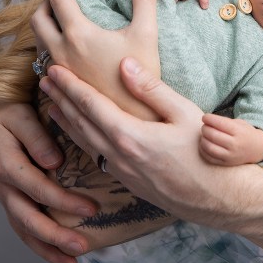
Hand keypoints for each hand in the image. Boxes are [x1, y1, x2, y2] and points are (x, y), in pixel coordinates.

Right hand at [0, 101, 97, 262]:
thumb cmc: (5, 114)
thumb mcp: (19, 116)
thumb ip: (37, 137)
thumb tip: (55, 163)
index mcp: (6, 165)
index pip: (38, 189)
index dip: (64, 201)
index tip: (91, 208)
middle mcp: (3, 187)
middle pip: (28, 219)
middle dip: (56, 236)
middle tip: (82, 247)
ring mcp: (5, 196)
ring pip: (23, 231)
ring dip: (47, 250)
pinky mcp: (10, 201)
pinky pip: (22, 228)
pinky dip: (39, 245)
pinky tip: (58, 256)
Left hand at [31, 0, 160, 98]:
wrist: (135, 119)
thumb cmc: (142, 76)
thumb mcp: (146, 33)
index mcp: (79, 35)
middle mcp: (61, 52)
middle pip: (37, 20)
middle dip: (43, 4)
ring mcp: (60, 72)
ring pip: (38, 43)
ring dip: (44, 28)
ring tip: (59, 22)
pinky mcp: (63, 87)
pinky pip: (44, 62)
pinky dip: (48, 48)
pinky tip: (63, 51)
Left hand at [39, 58, 255, 223]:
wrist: (218, 198)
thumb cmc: (208, 153)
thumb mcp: (184, 113)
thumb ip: (151, 90)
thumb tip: (125, 64)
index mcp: (130, 135)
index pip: (90, 105)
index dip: (70, 86)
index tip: (54, 70)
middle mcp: (119, 156)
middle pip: (80, 123)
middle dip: (61, 99)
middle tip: (44, 81)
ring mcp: (122, 172)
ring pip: (85, 142)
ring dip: (66, 121)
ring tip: (52, 104)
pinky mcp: (129, 181)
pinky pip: (96, 155)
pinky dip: (81, 139)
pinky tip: (80, 134)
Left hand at [200, 114, 262, 164]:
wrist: (257, 149)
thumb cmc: (245, 133)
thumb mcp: (239, 123)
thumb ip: (224, 122)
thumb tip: (207, 121)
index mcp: (239, 131)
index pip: (220, 123)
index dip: (209, 119)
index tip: (204, 117)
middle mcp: (235, 144)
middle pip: (213, 135)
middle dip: (205, 128)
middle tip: (204, 126)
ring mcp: (230, 156)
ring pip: (209, 147)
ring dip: (203, 139)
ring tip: (204, 135)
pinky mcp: (226, 163)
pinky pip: (209, 158)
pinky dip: (203, 150)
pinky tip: (204, 144)